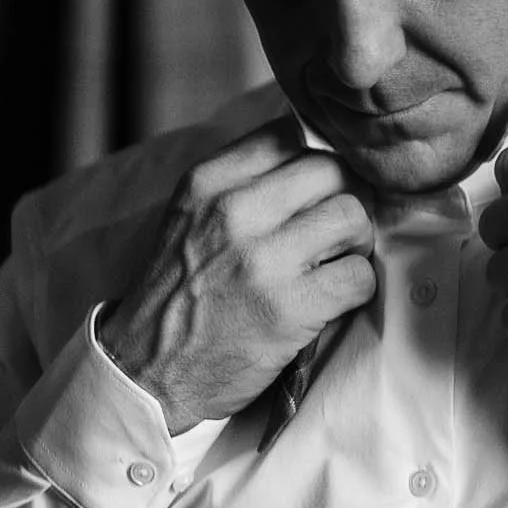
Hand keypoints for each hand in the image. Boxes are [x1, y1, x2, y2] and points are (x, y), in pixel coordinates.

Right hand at [98, 117, 376, 431]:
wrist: (149, 370)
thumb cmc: (179, 294)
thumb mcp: (188, 217)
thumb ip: (239, 180)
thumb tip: (308, 147)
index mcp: (208, 183)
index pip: (290, 136)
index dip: (315, 164)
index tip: (314, 193)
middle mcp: (233, 212)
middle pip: (332, 171)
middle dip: (342, 201)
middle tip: (332, 234)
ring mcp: (262, 261)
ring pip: (352, 217)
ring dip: (356, 244)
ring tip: (333, 265)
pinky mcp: (289, 309)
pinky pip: (359, 276)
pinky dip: (357, 289)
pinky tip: (333, 300)